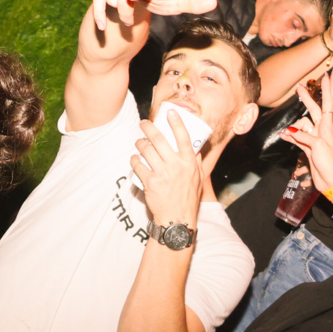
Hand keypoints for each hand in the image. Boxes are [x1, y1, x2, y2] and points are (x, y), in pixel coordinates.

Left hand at [131, 111, 203, 227]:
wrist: (177, 219)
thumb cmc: (188, 199)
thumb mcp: (199, 179)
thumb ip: (197, 162)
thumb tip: (196, 147)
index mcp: (189, 163)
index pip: (183, 137)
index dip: (176, 122)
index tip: (170, 112)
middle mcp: (176, 166)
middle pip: (159, 139)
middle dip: (148, 128)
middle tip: (143, 123)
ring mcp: (163, 174)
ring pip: (146, 150)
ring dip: (140, 143)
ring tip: (139, 142)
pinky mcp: (150, 182)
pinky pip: (138, 165)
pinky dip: (134, 160)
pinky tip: (134, 159)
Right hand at [280, 73, 332, 191]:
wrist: (330, 180)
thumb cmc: (329, 163)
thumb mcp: (317, 146)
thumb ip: (303, 136)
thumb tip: (289, 131)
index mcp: (327, 126)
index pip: (327, 103)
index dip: (326, 90)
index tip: (324, 76)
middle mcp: (321, 129)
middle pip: (312, 110)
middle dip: (305, 99)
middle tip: (298, 87)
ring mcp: (314, 138)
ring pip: (300, 126)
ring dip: (292, 128)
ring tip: (285, 134)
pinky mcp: (307, 147)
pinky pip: (296, 137)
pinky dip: (290, 136)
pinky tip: (282, 135)